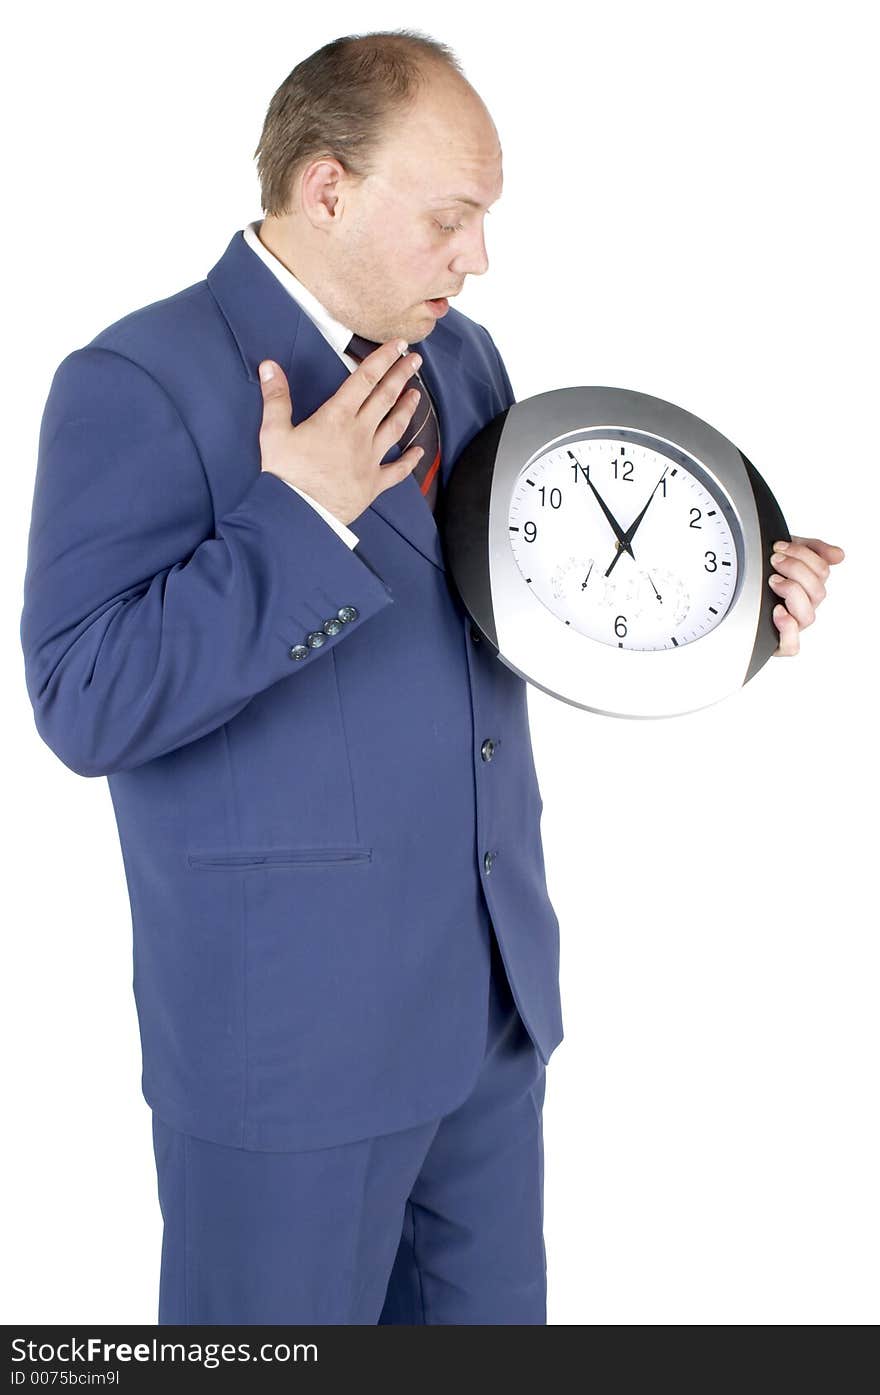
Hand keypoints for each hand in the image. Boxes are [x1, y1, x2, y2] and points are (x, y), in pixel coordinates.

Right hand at [257, 340, 424, 525]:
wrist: (299, 515)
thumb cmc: (285, 475)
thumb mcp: (273, 433)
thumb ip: (275, 398)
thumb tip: (270, 366)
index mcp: (336, 417)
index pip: (364, 379)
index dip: (383, 359)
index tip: (398, 345)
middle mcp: (359, 434)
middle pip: (385, 398)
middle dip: (401, 375)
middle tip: (415, 359)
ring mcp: (370, 459)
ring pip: (395, 428)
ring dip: (408, 408)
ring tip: (417, 393)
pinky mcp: (373, 484)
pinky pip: (397, 471)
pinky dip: (410, 460)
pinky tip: (419, 451)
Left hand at [768, 536, 845, 655]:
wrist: (732, 585)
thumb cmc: (760, 572)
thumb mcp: (784, 552)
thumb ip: (812, 549)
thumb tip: (838, 556)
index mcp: (809, 585)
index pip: (822, 572)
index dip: (804, 556)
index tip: (779, 547)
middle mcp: (803, 606)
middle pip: (818, 592)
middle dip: (796, 569)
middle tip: (774, 560)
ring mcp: (792, 624)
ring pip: (809, 616)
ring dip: (792, 593)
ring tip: (772, 582)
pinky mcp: (777, 642)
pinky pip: (792, 646)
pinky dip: (787, 628)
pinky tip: (777, 611)